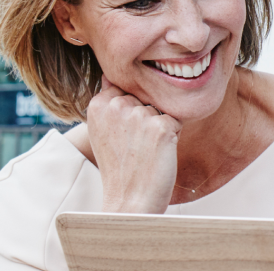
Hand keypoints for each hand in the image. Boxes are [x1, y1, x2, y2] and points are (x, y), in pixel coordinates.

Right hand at [85, 76, 181, 213]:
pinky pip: (176, 120)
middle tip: (136, 146)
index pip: (128, 89)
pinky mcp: (160, 127)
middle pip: (146, 98)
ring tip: (145, 150)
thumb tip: (110, 74)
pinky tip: (158, 153)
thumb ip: (109, 101)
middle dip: (147, 118)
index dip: (131, 112)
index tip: (123, 136)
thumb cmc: (120, 166)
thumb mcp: (104, 130)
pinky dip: (173, 136)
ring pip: (161, 109)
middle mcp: (116, 105)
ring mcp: (138, 115)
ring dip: (160, 127)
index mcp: (98, 104)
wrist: (129, 199)